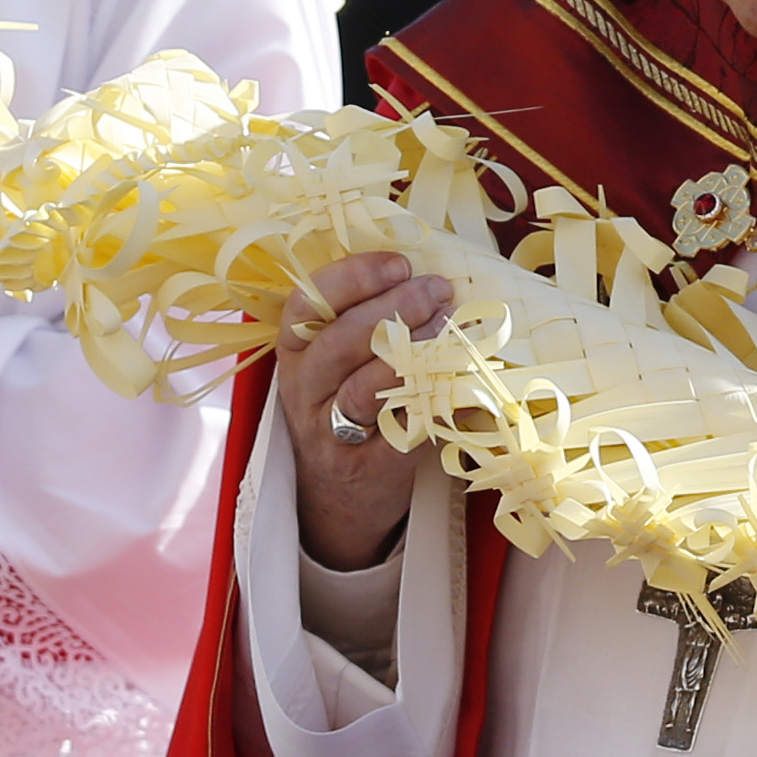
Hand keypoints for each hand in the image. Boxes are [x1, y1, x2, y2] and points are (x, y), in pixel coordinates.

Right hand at [280, 249, 449, 571]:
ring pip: (365, 386)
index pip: (308, 301)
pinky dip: (433, 399)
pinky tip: (460, 378)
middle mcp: (305, 387)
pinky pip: (399, 427)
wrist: (337, 492)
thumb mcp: (338, 358)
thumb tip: (427, 272)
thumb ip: (365, 316)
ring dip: (414, 352)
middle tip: (437, 290)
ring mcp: (330, 429)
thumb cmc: (347, 401)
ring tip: (450, 327)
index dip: (354, 276)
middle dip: (394, 307)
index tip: (400, 264)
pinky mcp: (365, 464)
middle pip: (340, 340)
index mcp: (296, 349)